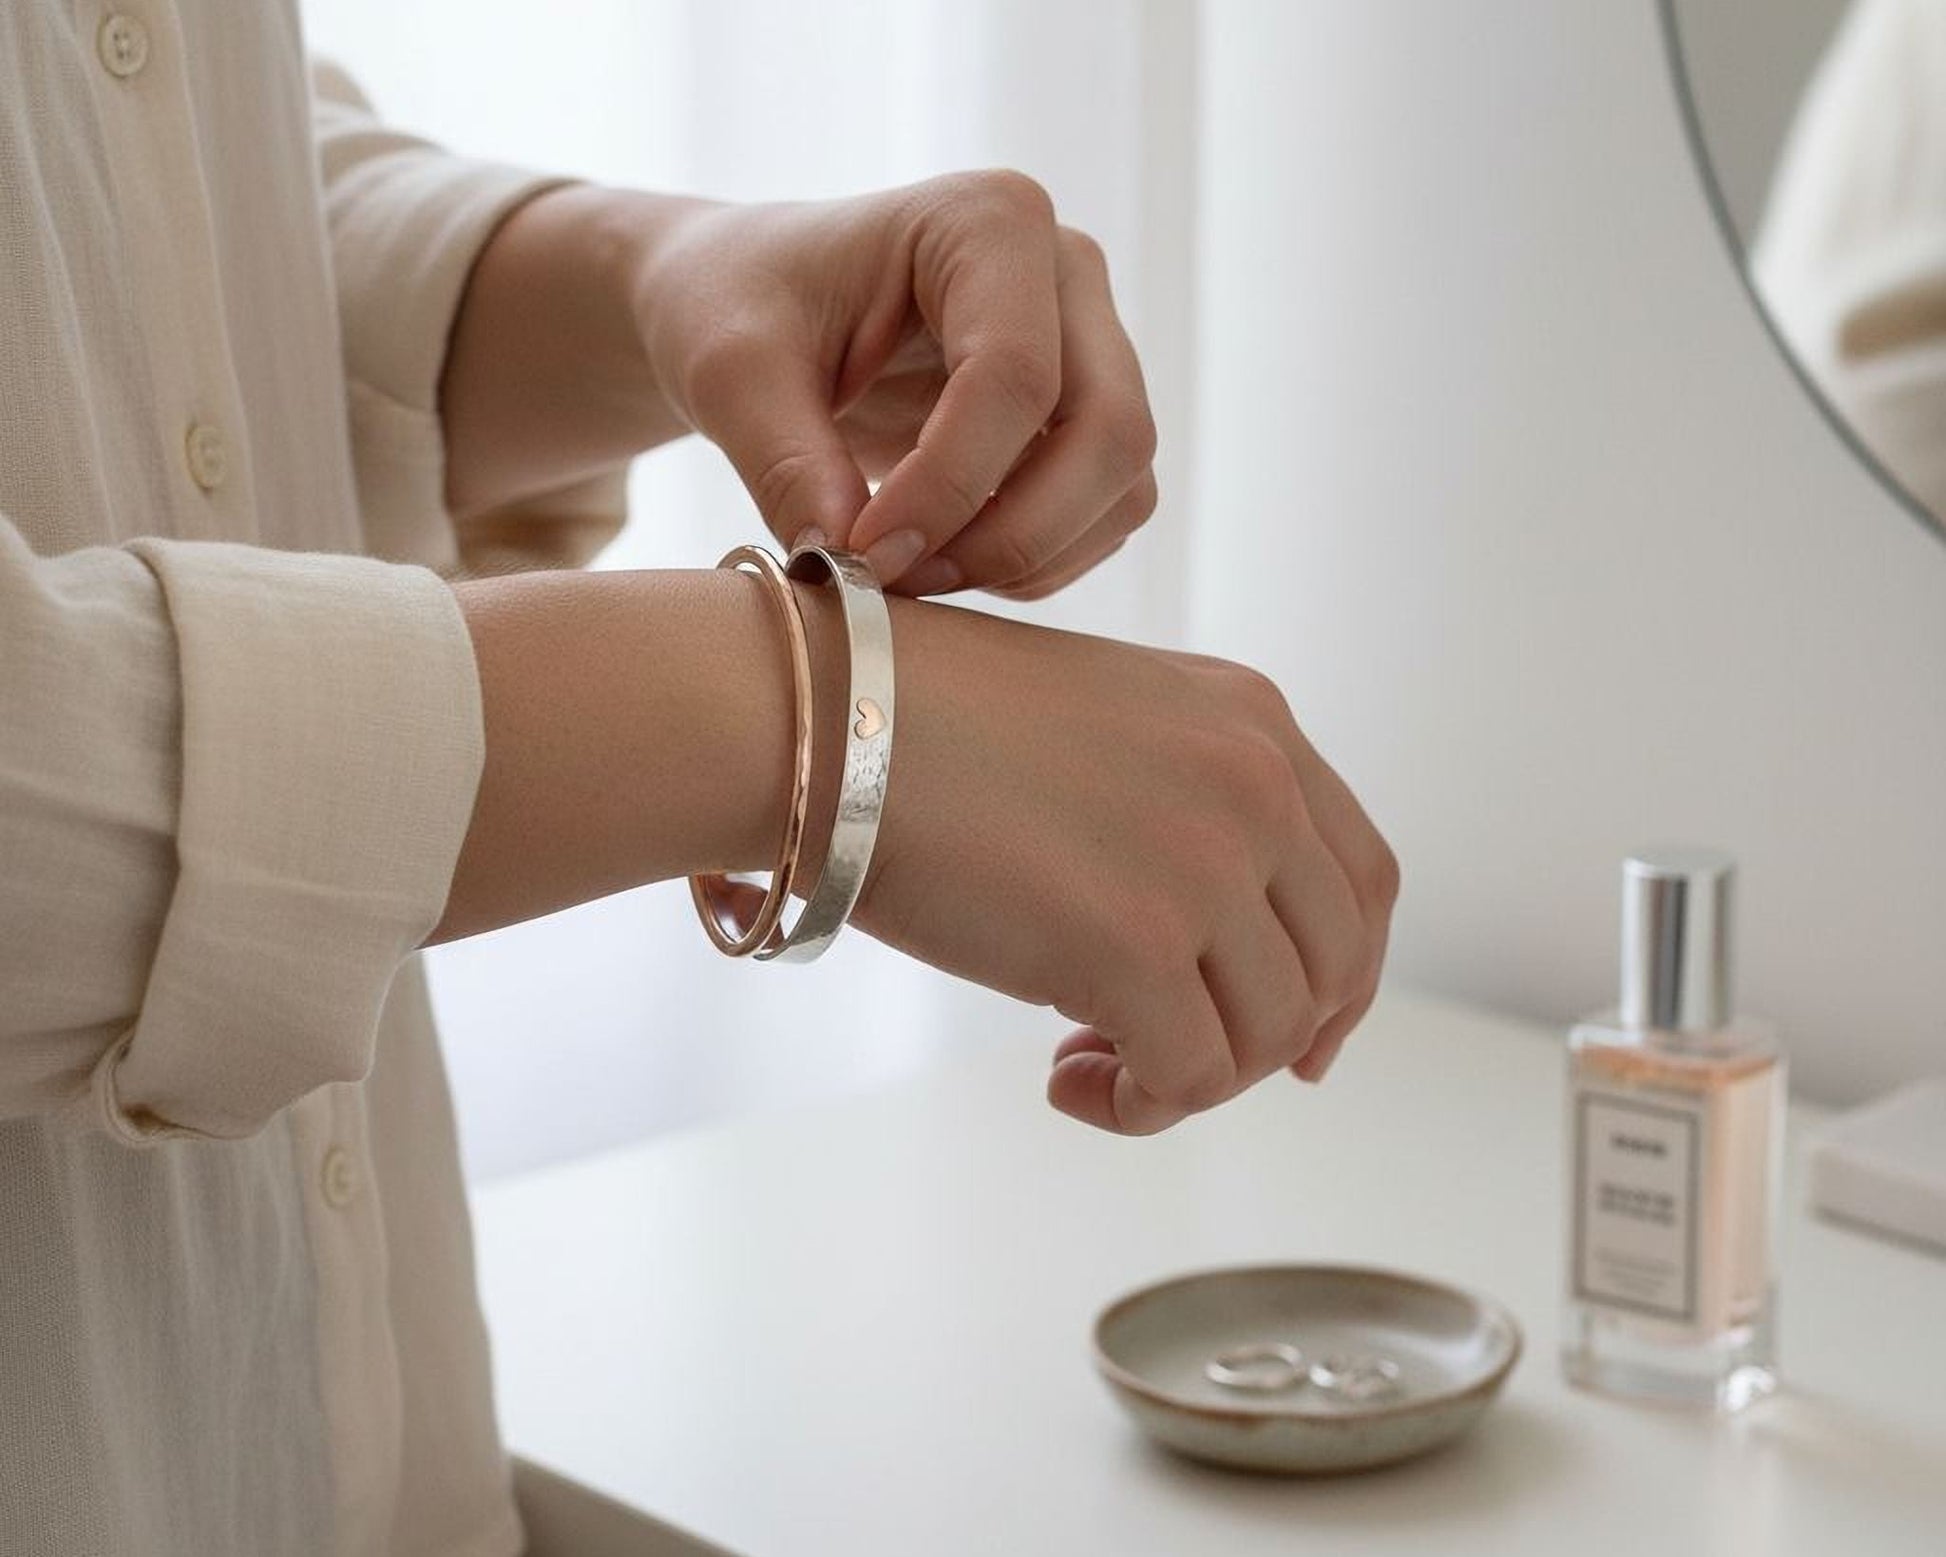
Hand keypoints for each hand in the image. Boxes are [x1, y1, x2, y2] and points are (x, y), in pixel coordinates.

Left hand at [632, 173, 1157, 598]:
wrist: (748, 305)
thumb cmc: (737, 305)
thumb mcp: (732, 375)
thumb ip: (787, 464)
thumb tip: (849, 564)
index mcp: (986, 219)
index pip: (1016, 376)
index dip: (948, 487)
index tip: (862, 554)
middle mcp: (1066, 270)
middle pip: (1110, 433)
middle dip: (1013, 535)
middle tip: (902, 580)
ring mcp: (1092, 342)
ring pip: (1122, 484)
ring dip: (1029, 557)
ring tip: (914, 574)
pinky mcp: (1087, 412)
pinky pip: (1106, 513)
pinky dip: (1037, 561)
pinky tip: (946, 558)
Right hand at [853, 598, 1398, 1133]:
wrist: (821, 716)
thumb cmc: (920, 721)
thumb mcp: (1105, 723)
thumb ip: (1185, 801)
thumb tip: (1211, 944)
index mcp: (1252, 722)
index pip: (1362, 881)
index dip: (1342, 978)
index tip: (1296, 1039)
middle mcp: (1254, 784)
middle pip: (1330, 968)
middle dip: (1263, 1042)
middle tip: (1169, 1062)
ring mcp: (1203, 863)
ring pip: (1267, 1035)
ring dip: (1188, 1078)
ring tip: (1088, 1062)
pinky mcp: (1136, 945)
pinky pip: (1191, 1079)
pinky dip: (1139, 1106)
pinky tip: (1065, 1083)